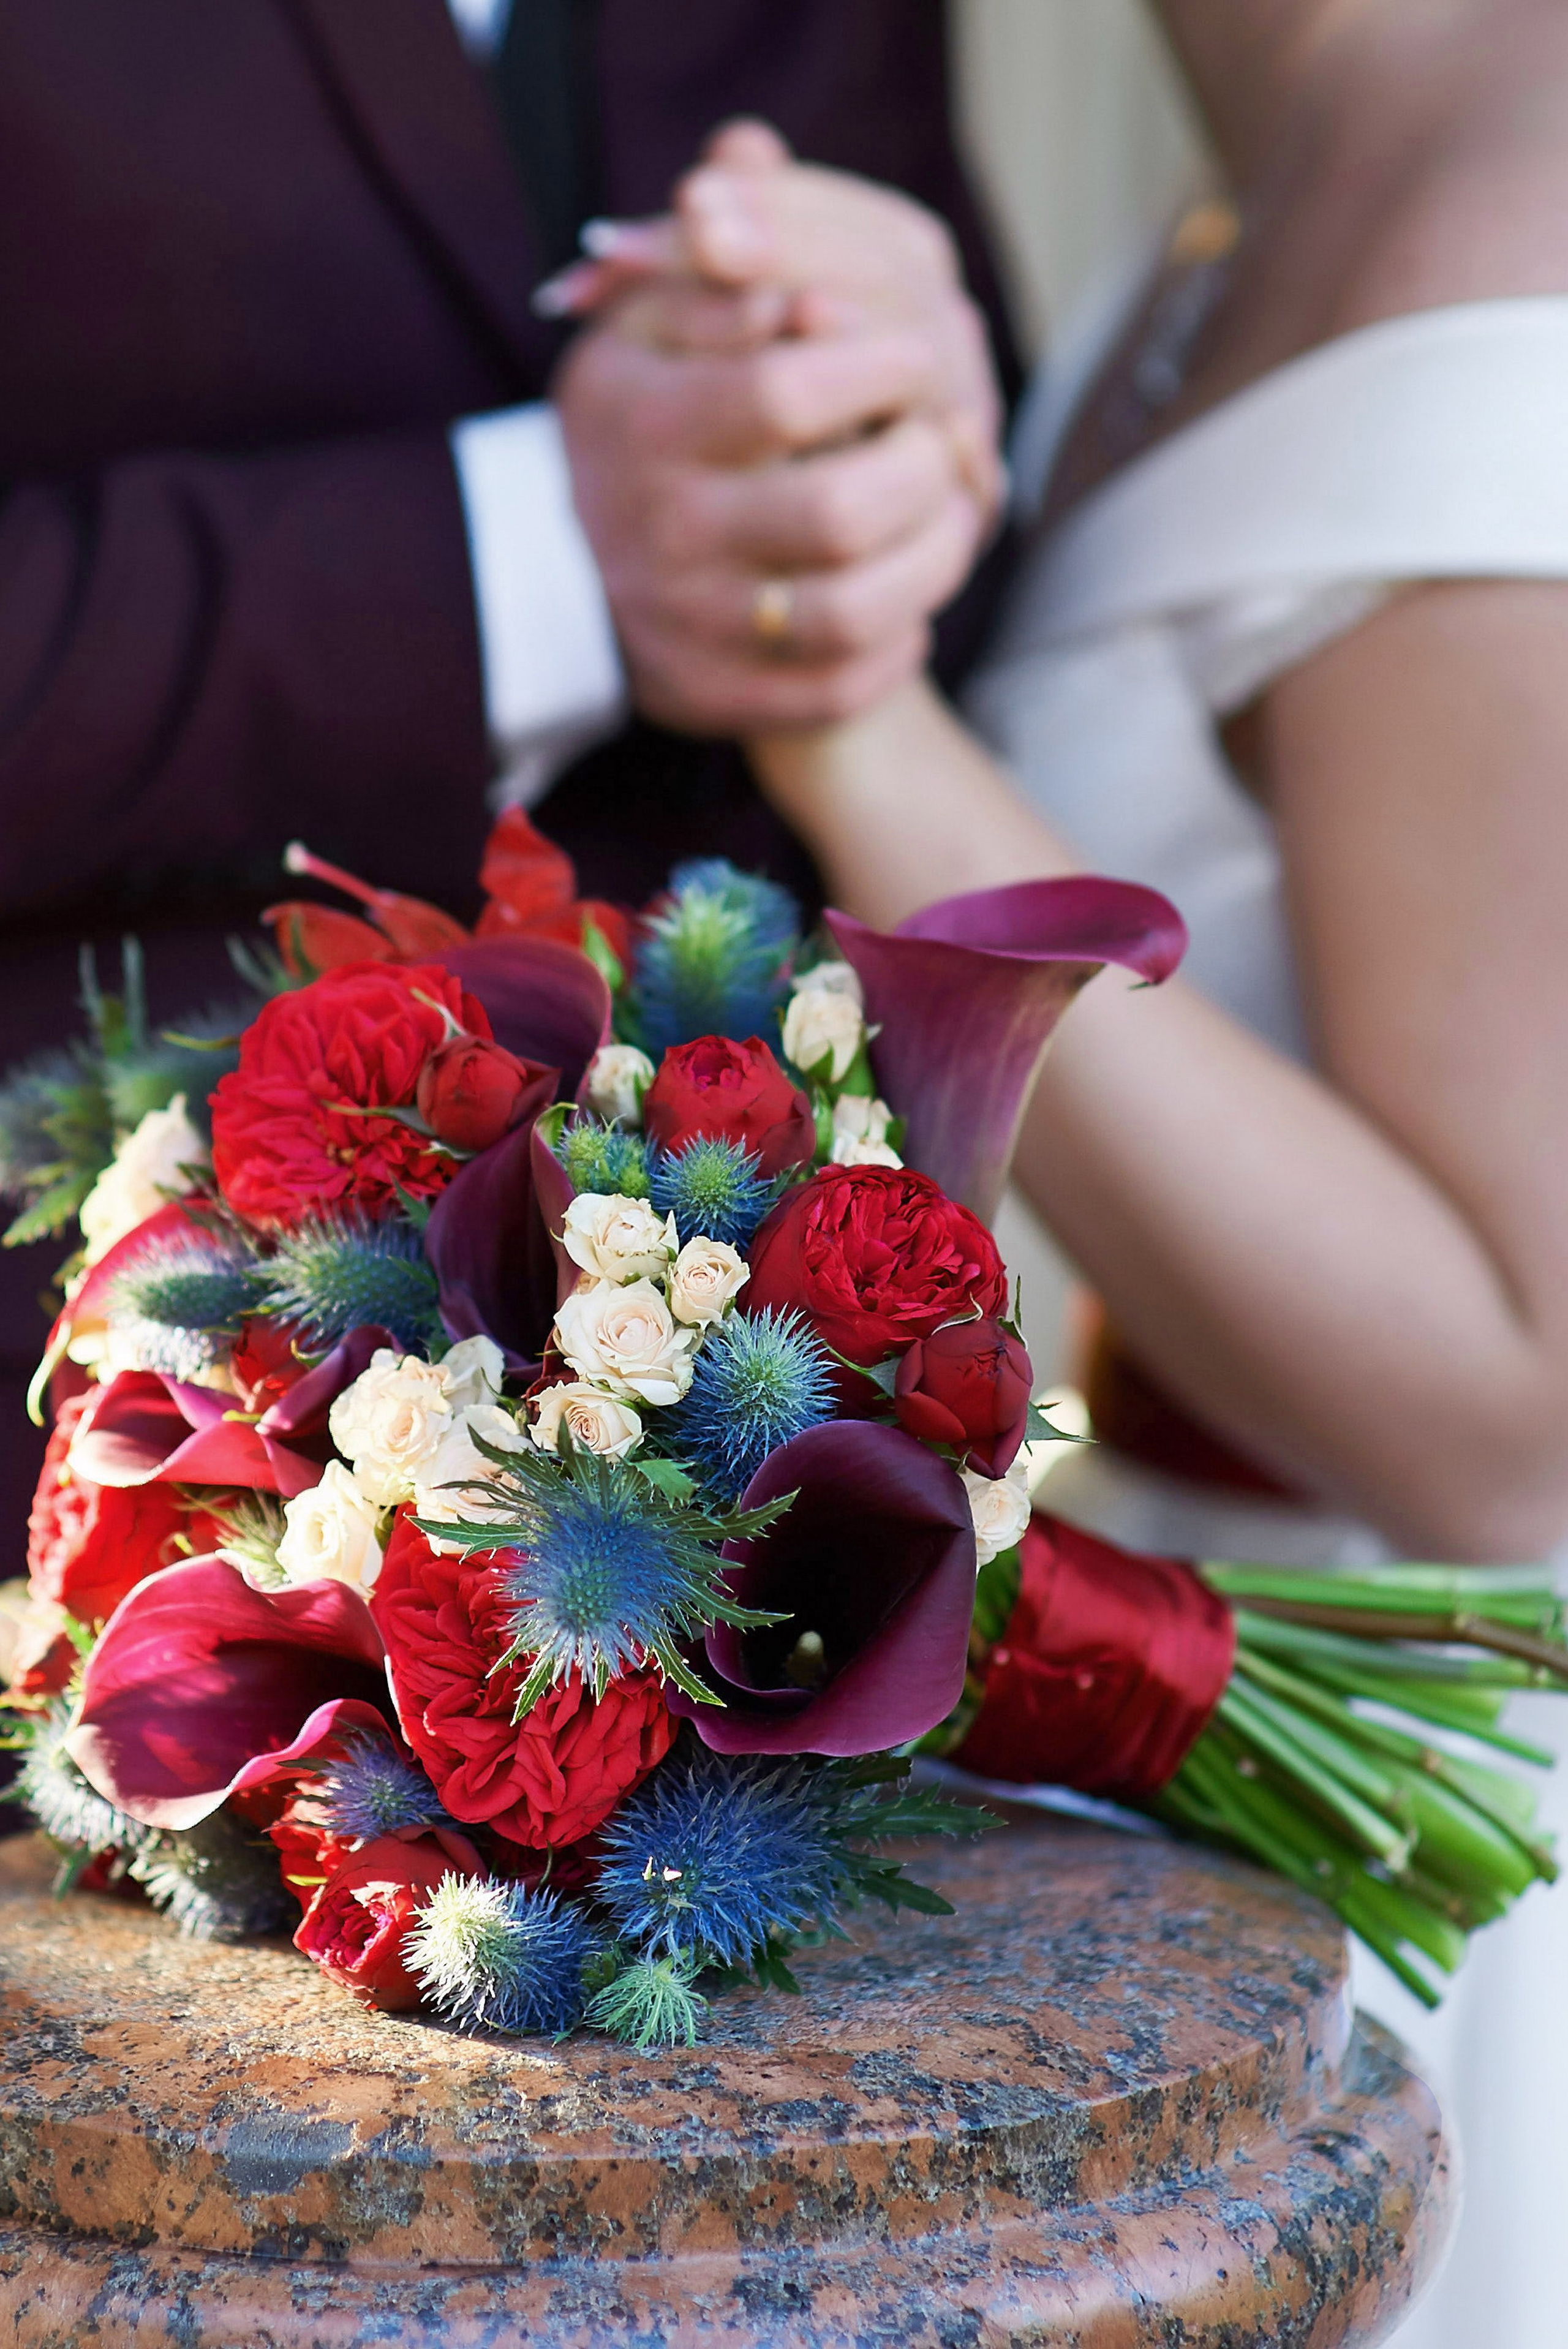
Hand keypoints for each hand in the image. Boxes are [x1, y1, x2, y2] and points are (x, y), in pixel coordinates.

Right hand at [550, 124, 1003, 735]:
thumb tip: (761, 196)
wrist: (558, 567)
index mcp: (641, 420)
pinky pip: (835, 688)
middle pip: (841, 514)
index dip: (880, 367)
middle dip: (922, 470)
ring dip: (932, 563)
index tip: (913, 354)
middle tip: (941, 441)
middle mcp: (657, 532)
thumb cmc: (639, 414)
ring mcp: (685, 626)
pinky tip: (907, 603)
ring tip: (945, 516)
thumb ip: (714, 255)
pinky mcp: (713, 698)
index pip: (789, 390)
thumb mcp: (649, 316)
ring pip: (853, 614)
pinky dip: (894, 649)